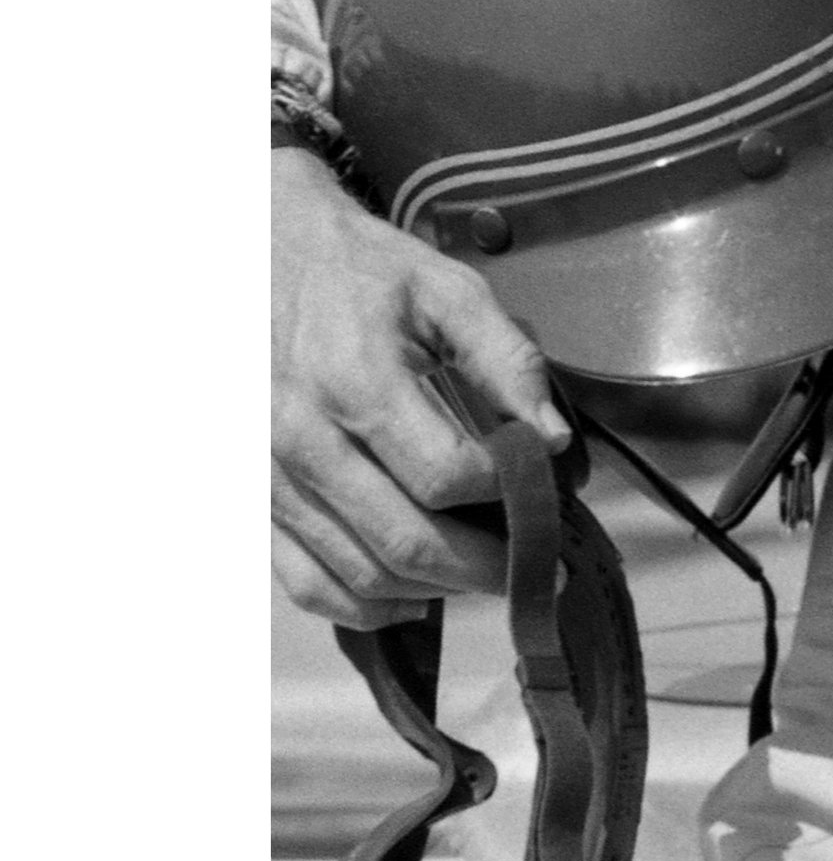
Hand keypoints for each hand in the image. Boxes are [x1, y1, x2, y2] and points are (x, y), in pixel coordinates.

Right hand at [272, 148, 570, 629]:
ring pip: (358, 573)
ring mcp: (270, 478)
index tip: (536, 486)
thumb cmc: (356, 271)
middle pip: (404, 540)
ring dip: (432, 590)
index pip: (443, 476)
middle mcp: (303, 441)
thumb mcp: (443, 288)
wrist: (256, 255)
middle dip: (483, 566)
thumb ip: (506, 359)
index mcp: (356, 382)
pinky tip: (411, 596)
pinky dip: (362, 605)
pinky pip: (303, 581)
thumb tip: (552, 438)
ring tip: (485, 576)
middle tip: (535, 566)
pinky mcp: (253, 498)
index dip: (502, 494)